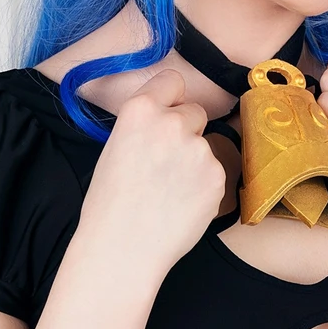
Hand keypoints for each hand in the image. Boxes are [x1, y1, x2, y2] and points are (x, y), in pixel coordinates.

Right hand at [79, 69, 225, 276]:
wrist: (124, 248)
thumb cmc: (109, 204)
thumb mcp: (115, 148)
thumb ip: (145, 127)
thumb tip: (167, 121)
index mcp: (140, 110)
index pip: (172, 80)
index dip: (172, 99)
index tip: (169, 112)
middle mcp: (173, 123)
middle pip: (195, 112)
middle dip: (186, 131)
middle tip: (166, 162)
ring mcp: (199, 150)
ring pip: (206, 146)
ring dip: (194, 162)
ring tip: (169, 191)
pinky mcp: (217, 177)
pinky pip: (214, 172)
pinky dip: (203, 186)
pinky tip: (181, 204)